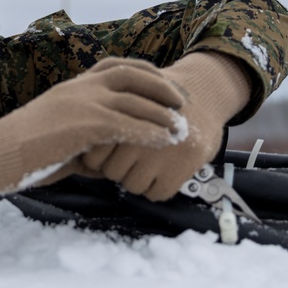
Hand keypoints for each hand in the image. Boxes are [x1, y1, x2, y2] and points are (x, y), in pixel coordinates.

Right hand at [0, 57, 184, 202]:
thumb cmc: (18, 155)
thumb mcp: (58, 140)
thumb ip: (86, 142)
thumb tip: (109, 160)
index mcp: (71, 87)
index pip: (116, 66)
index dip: (146, 74)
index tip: (167, 88)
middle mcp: (78, 87)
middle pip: (133, 74)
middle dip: (163, 87)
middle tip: (184, 104)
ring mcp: (80, 102)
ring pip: (135, 98)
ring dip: (164, 112)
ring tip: (182, 126)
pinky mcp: (82, 124)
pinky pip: (127, 123)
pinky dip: (151, 130)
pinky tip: (166, 140)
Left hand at [80, 52, 250, 201]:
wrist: (204, 93)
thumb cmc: (158, 99)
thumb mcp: (129, 98)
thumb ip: (107, 119)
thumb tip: (83, 148)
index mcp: (119, 119)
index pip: (94, 156)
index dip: (102, 156)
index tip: (113, 150)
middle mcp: (135, 136)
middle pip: (110, 172)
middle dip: (119, 168)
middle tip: (134, 156)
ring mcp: (157, 154)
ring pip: (131, 184)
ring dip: (138, 179)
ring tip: (149, 163)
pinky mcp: (178, 170)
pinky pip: (156, 194)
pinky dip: (159, 187)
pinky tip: (164, 171)